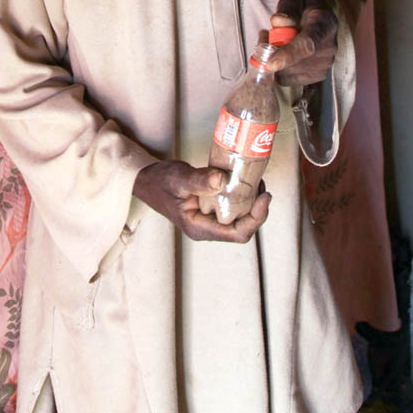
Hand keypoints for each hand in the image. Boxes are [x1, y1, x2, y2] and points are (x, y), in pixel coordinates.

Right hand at [132, 161, 270, 242]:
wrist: (147, 180)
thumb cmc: (161, 181)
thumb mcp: (179, 178)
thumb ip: (199, 181)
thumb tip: (220, 179)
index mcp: (200, 227)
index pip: (237, 233)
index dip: (256, 219)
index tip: (264, 198)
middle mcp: (207, 228)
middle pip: (242, 228)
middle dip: (257, 210)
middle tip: (263, 187)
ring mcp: (209, 220)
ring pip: (239, 219)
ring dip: (251, 203)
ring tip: (257, 182)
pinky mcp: (210, 210)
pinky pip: (232, 209)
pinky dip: (243, 197)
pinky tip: (245, 181)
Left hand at [263, 0, 337, 85]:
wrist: (319, 16)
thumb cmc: (303, 8)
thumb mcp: (294, 0)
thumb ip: (287, 10)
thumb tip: (278, 22)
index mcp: (325, 25)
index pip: (308, 44)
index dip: (288, 55)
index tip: (270, 63)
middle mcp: (329, 46)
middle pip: (297, 62)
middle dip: (273, 54)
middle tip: (264, 37)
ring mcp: (326, 63)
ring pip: (290, 73)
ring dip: (275, 62)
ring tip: (274, 43)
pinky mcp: (319, 75)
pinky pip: (290, 80)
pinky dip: (279, 70)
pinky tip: (281, 55)